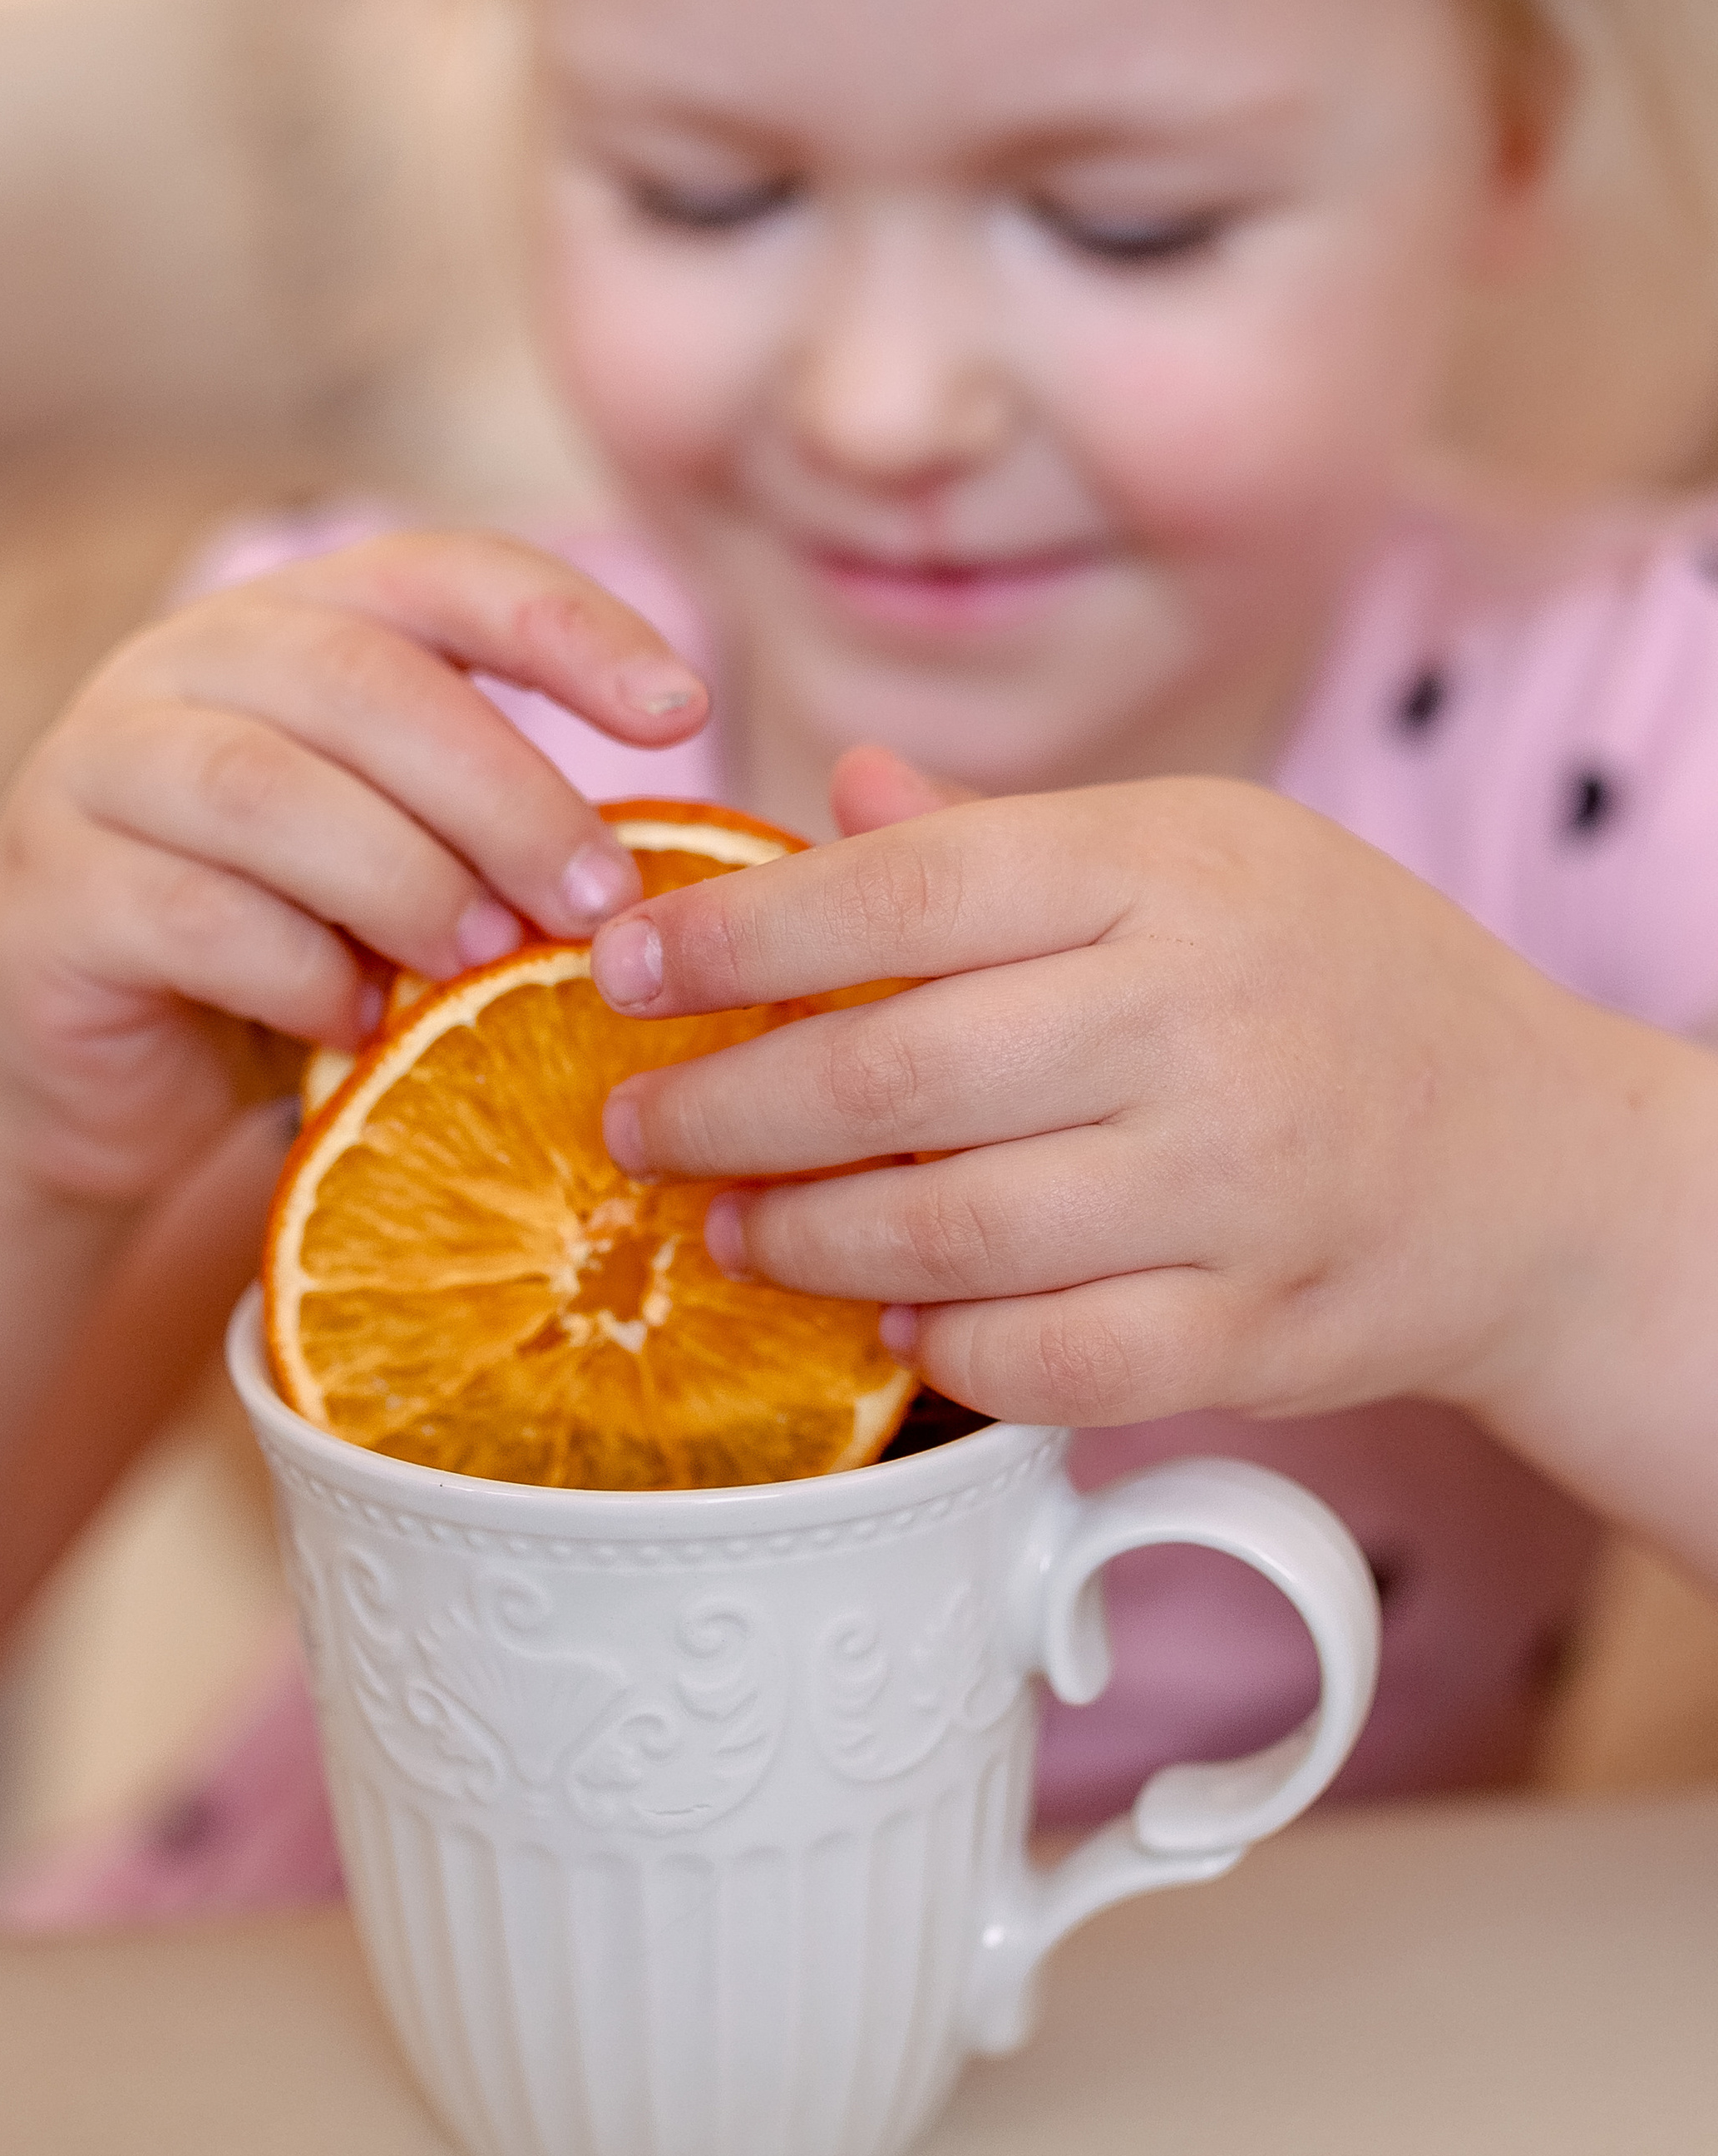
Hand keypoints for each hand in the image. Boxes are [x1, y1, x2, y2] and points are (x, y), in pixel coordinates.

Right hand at [0, 533, 706, 1202]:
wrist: (92, 1078)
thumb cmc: (286, 950)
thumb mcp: (402, 863)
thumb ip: (486, 831)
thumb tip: (645, 870)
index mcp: (292, 622)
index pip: (445, 575)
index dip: (570, 627)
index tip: (685, 711)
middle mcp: (180, 664)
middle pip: (362, 681)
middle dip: (504, 792)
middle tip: (598, 900)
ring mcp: (94, 770)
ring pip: (265, 789)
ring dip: (404, 880)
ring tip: (485, 964)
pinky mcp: (48, 897)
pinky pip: (189, 914)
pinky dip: (298, 973)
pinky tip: (357, 1025)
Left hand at [593, 756, 1657, 1439]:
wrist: (1538, 1163)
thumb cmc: (1335, 980)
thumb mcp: (1199, 854)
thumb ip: (1005, 838)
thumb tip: (831, 790)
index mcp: (1168, 869)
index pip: (902, 890)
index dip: (734, 936)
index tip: (615, 969)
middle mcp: (1198, 1017)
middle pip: (893, 1075)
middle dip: (724, 1109)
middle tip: (635, 1125)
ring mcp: (1234, 1186)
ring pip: (949, 1234)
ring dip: (803, 1241)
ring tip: (728, 1224)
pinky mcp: (1256, 1331)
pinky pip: (1047, 1365)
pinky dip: (944, 1354)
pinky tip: (888, 1323)